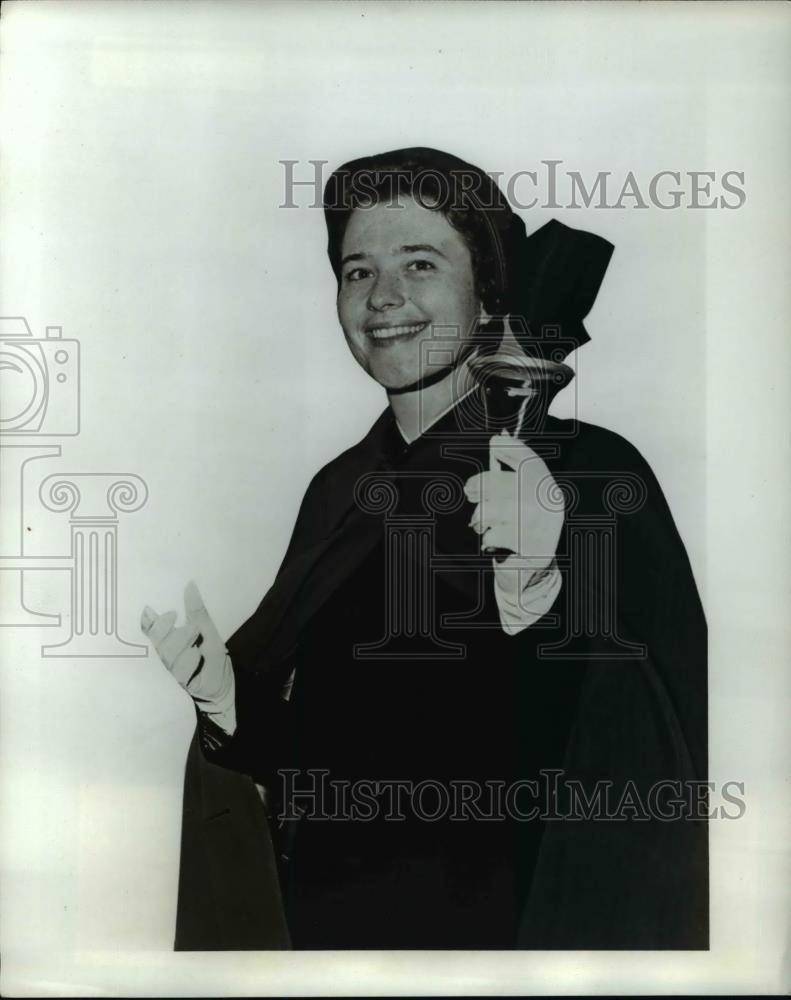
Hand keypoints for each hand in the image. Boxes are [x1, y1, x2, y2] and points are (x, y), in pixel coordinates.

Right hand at [140, 580, 235, 734]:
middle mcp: (170, 656)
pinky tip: (196, 654)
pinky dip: (188, 662)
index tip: (153, 610)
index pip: (152, 630)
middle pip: (159, 642)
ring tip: (194, 633)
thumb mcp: (209, 630)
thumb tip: (190, 585)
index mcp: (171, 641)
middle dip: (166, 630)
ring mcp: (176, 671)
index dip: (149, 622)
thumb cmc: (214, 657)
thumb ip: (197, 612)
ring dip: (180, 643)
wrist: (225, 686)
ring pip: (169, 656)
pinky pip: (182, 672)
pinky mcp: (185, 683)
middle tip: (177, 617)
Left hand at [464, 432, 564, 572]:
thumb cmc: (524, 524)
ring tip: (481, 523)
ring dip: (479, 518)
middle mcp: (548, 505)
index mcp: (548, 489)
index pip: (530, 461)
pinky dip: (487, 539)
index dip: (510, 449)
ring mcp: (539, 526)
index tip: (494, 443)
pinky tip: (494, 542)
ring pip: (490, 510)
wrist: (535, 568)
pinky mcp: (529, 548)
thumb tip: (500, 437)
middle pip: (499, 483)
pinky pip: (492, 535)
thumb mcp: (524, 494)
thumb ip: (513, 468)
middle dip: (478, 486)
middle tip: (470, 492)